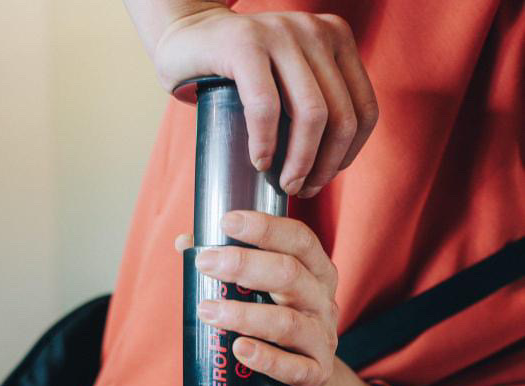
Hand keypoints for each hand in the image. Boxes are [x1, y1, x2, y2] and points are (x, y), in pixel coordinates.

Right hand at [129, 2, 377, 195]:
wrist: (185, 38)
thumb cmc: (238, 73)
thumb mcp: (290, 80)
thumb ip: (315, 103)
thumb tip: (330, 166)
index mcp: (336, 39)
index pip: (364, 109)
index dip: (348, 155)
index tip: (323, 178)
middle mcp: (314, 31)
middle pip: (341, 116)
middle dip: (324, 166)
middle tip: (301, 189)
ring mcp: (280, 33)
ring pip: (312, 114)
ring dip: (300, 161)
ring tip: (284, 183)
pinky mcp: (244, 44)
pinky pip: (266, 107)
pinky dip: (265, 143)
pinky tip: (259, 162)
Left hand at [177, 210, 391, 385]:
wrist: (306, 378)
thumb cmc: (276, 323)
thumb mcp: (263, 291)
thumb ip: (230, 265)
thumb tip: (186, 242)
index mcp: (315, 272)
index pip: (299, 239)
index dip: (265, 228)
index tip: (227, 221)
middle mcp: (323, 302)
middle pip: (290, 275)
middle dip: (245, 265)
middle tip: (205, 264)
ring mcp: (322, 339)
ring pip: (287, 323)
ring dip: (244, 315)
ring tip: (207, 311)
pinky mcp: (315, 374)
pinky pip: (293, 368)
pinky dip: (265, 359)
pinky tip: (239, 349)